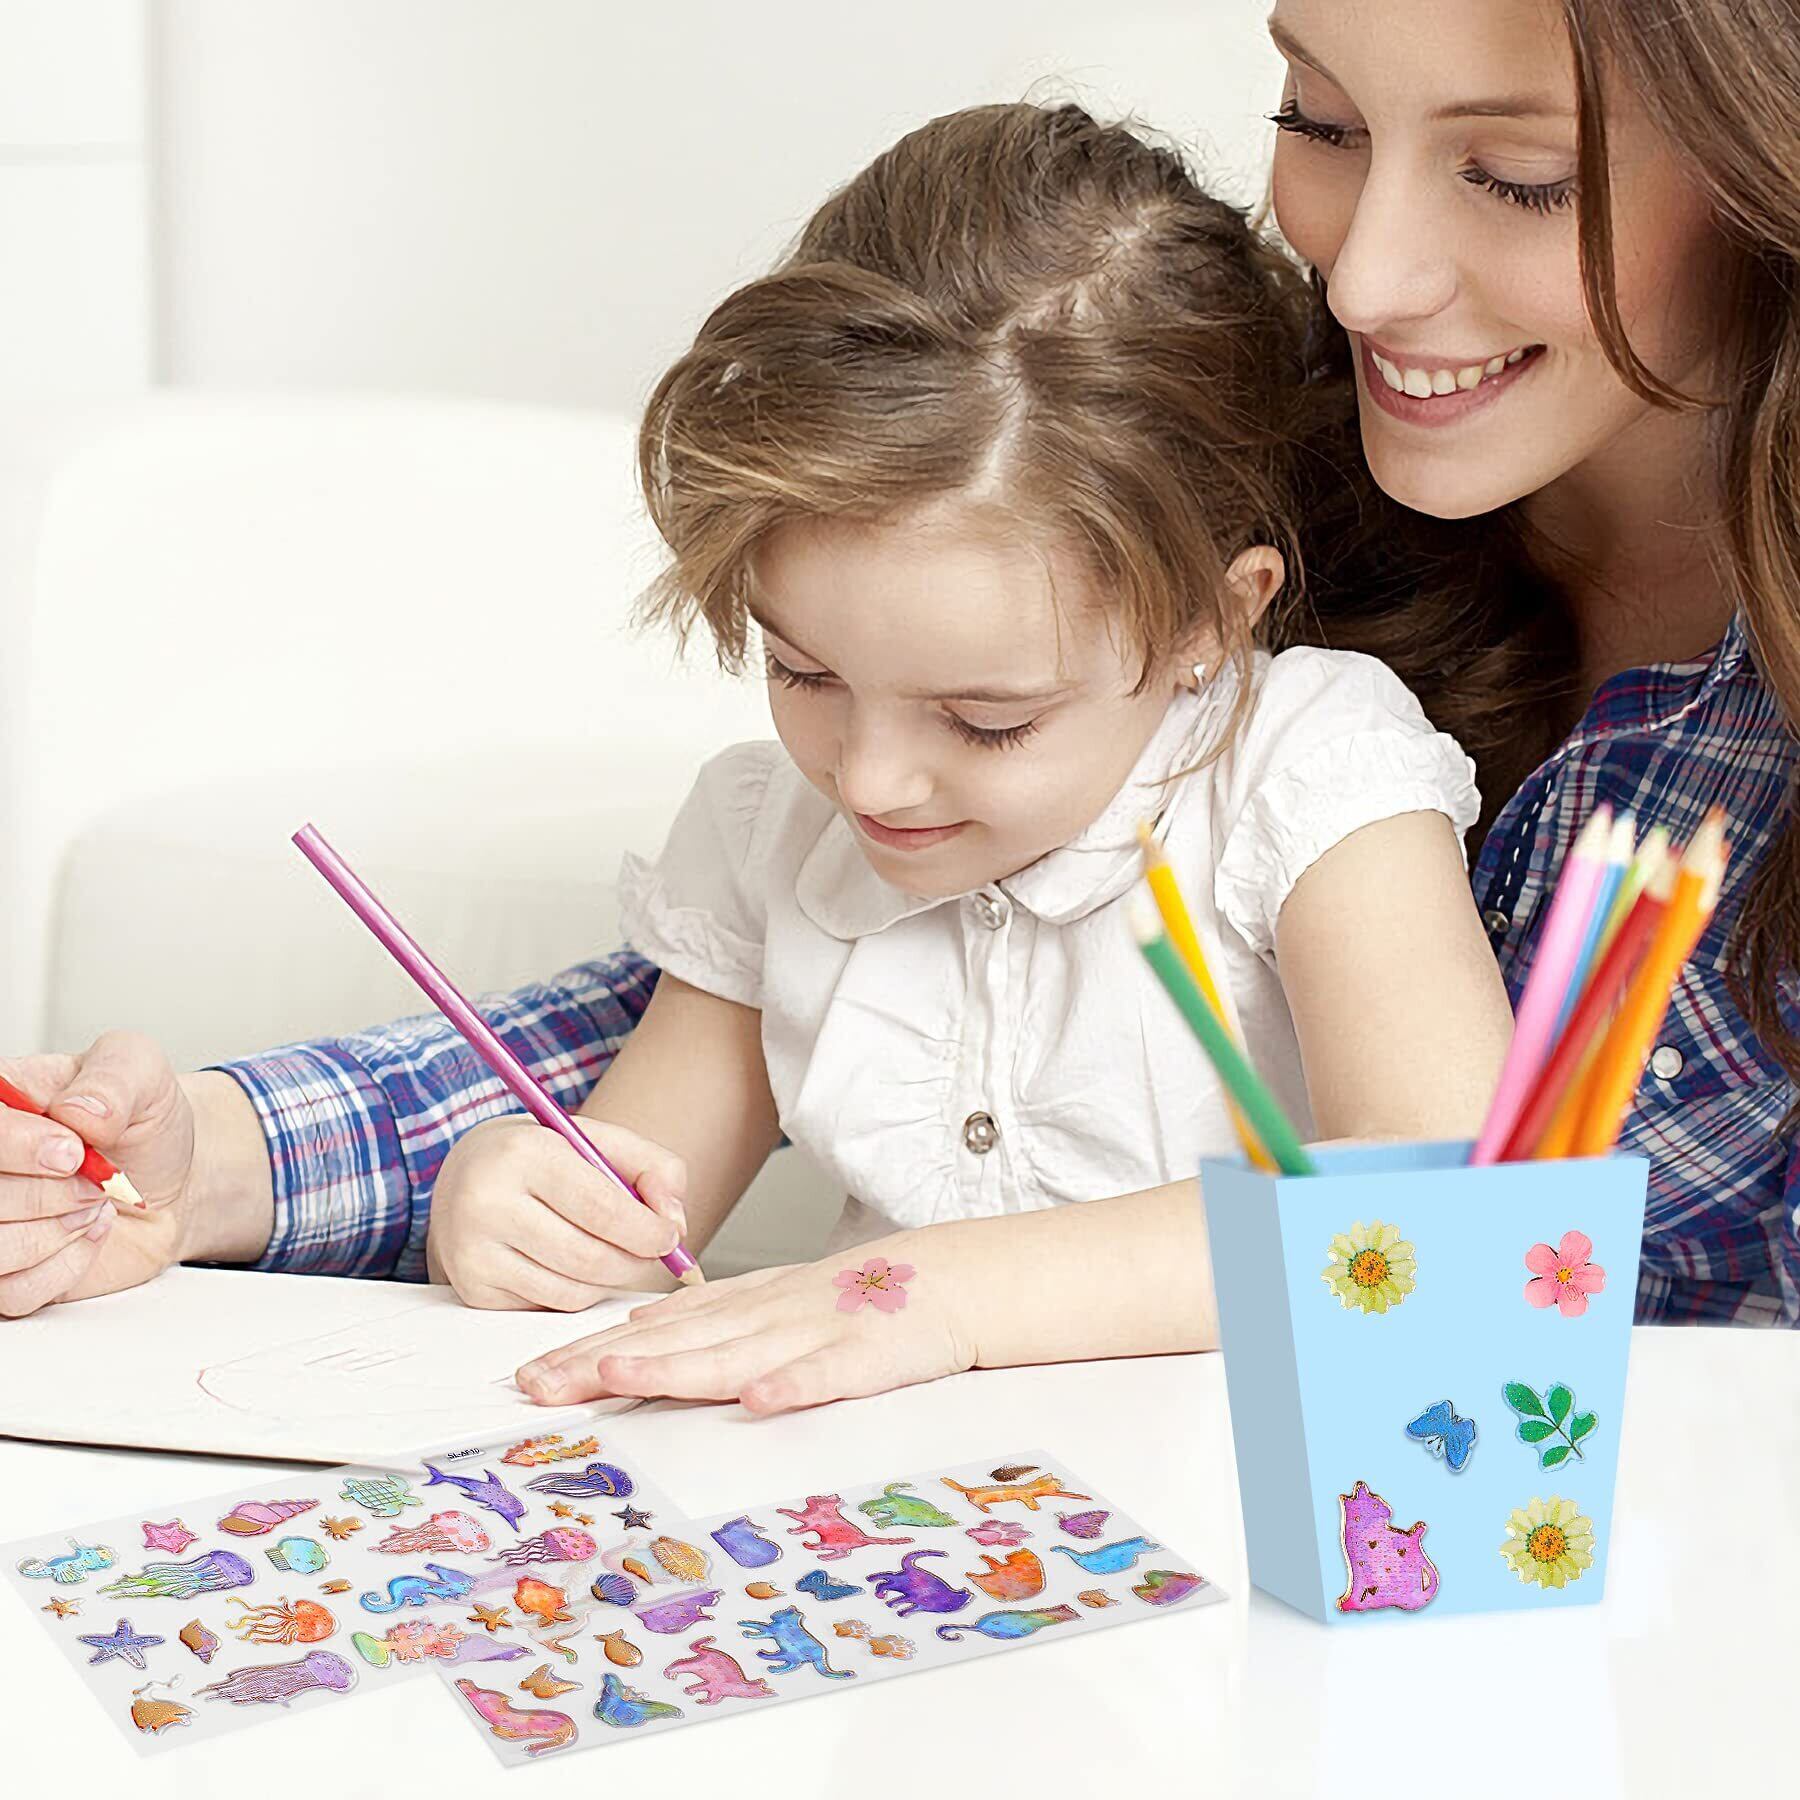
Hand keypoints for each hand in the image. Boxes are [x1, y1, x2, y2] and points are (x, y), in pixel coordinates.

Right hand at [0, 1034, 195, 1317]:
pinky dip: (67, 1265)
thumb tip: (79, 1110)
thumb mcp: (141, 1073)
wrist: (168, 1179)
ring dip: (58, 1231)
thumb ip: (113, 1078)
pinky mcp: (5, 1273)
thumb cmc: (141, 1124)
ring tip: (94, 1203)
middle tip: (96, 1181)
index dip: (16, 1147)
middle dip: (50, 1194)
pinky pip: (14, 1290)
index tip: (74, 1151)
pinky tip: (89, 1232)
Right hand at [427, 1113, 690, 1309]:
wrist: (463, 1173)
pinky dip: (578, 1291)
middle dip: (636, 1261)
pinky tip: (574, 1264)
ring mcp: (474, 1251)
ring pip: (573, 1290)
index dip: (647, 1230)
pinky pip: (550, 1306)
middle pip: (590, 1258)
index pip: (601, 1208)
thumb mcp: (596, 1139)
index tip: (670, 1236)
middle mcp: (488, 1203)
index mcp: (523, 1153)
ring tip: (611, 1250)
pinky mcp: (473, 1289)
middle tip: (653, 1251)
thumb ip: (652, 1168)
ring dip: (609, 1279)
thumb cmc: (540, 1155)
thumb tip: (674, 1222)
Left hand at [513, 1240, 976, 1414]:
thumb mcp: (774, 1299)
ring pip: (736, 1353)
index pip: (653, 1330)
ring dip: (676, 1367)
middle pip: (674, 1342)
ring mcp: (815, 1330)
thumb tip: (633, 1332)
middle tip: (537, 1386)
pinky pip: (828, 1374)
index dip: (589, 1352)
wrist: (953, 1277)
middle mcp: (766, 1314)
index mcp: (744, 1305)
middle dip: (602, 1363)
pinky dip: (794, 1385)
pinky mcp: (867, 1354)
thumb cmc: (862, 1298)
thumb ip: (709, 1318)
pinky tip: (761, 1402)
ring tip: (616, 1380)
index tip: (528, 1375)